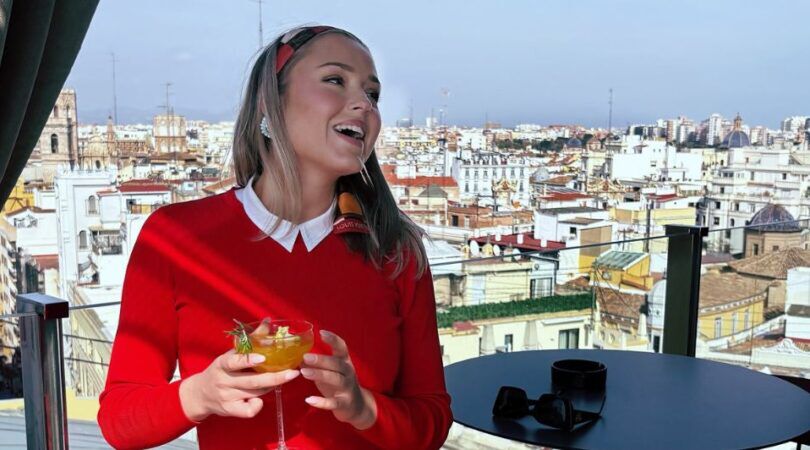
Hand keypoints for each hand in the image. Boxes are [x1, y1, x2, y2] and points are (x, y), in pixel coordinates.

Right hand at [179, 349, 299, 421]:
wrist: (200, 394)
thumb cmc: (221, 370)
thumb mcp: (230, 355)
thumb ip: (250, 341)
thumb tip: (268, 322)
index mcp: (222, 364)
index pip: (233, 362)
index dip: (248, 360)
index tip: (264, 358)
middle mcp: (223, 381)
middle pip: (251, 381)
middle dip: (274, 377)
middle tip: (292, 372)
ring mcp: (226, 397)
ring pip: (254, 393)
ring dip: (271, 386)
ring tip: (284, 378)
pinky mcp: (230, 410)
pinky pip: (248, 411)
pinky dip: (257, 405)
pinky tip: (261, 399)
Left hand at [301, 330, 376, 429]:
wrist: (356, 406)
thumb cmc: (338, 383)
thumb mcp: (330, 370)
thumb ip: (317, 363)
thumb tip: (297, 355)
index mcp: (345, 362)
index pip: (342, 347)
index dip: (333, 339)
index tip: (321, 332)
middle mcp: (348, 373)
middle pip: (336, 363)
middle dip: (322, 359)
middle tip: (305, 356)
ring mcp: (347, 388)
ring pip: (336, 380)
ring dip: (320, 375)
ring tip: (304, 372)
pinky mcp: (344, 403)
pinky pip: (333, 403)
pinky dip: (322, 402)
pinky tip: (309, 399)